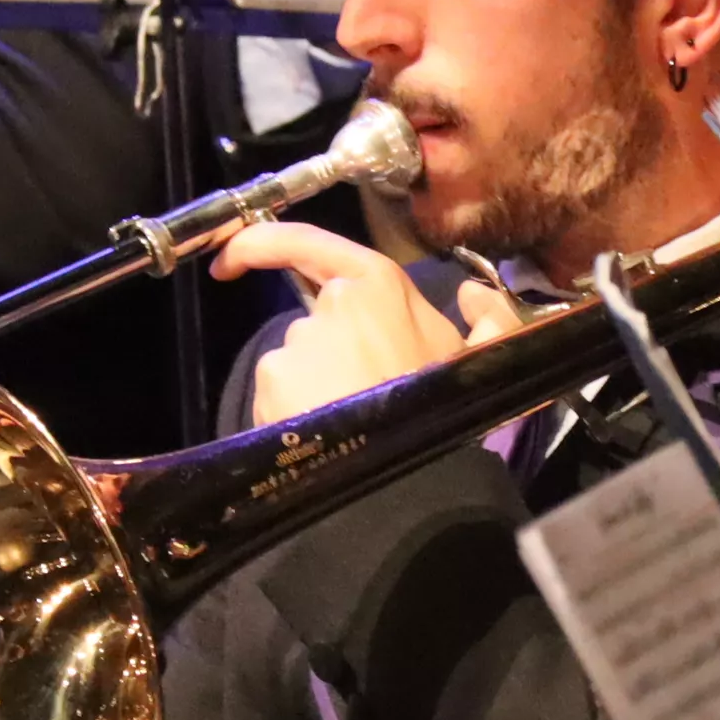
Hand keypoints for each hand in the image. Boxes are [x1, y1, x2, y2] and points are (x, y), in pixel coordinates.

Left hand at [213, 221, 512, 422]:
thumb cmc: (445, 410)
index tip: (231, 258)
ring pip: (299, 359)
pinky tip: (327, 434)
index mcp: (378, 284)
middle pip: (316, 318)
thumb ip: (489, 319)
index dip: (261, 242)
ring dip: (318, 383)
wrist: (405, 477)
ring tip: (353, 419)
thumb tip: (474, 295)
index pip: (305, 242)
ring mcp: (298, 343)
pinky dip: (295, 409)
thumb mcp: (484, 361)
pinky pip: (280, 392)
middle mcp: (330, 304)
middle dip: (334, 349)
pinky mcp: (274, 380)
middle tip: (367, 390)